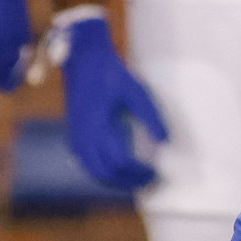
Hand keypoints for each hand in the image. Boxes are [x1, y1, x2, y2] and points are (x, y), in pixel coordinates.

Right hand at [48, 8, 168, 191]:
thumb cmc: (112, 74)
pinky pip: (86, 163)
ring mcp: (76, 137)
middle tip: (149, 181)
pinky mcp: (74, 135)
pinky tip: (118, 171)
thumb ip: (151, 117)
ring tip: (136, 180)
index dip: (138, 172)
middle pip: (106, 173)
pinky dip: (102, 172)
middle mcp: (84, 136)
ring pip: (94, 172)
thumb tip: (166, 142)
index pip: (119, 162)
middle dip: (128, 181)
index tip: (155, 172)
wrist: (84, 59)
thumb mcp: (137, 92)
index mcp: (98, 126)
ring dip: (115, 180)